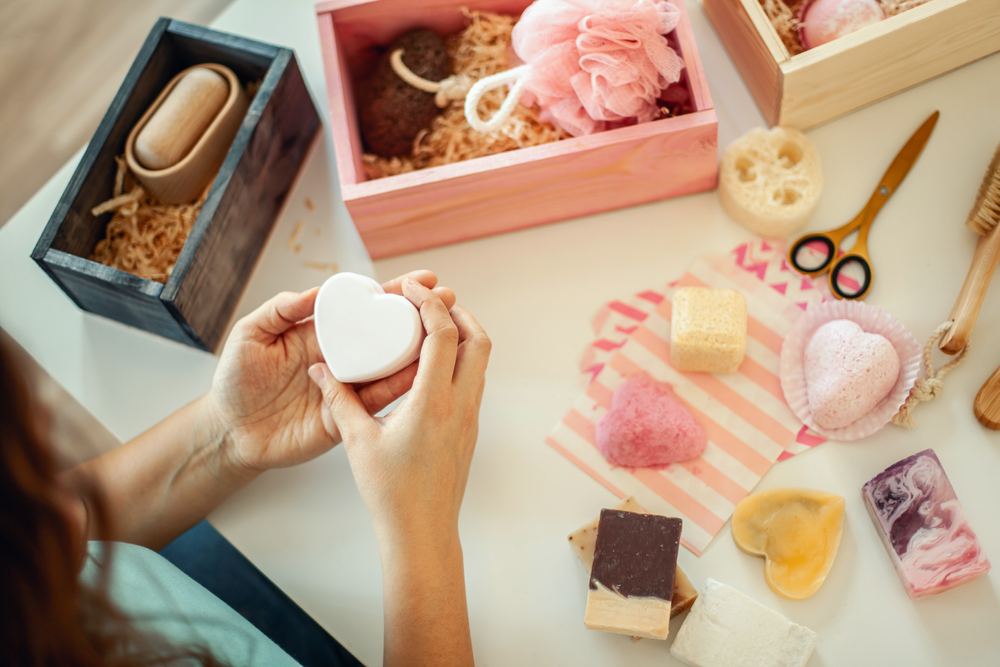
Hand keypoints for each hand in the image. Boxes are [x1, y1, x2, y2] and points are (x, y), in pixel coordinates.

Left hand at [209, 271, 455, 473]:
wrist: (229, 431)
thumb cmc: (235, 382)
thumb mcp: (251, 335)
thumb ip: (281, 310)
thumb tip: (317, 291)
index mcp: (324, 335)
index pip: (365, 309)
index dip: (394, 293)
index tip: (424, 279)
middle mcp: (343, 359)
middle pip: (388, 334)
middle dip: (421, 316)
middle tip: (448, 300)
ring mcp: (348, 388)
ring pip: (392, 367)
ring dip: (421, 349)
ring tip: (447, 331)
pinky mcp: (348, 418)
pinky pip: (378, 402)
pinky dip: (401, 387)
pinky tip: (423, 372)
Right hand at [309, 278, 488, 666]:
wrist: (422, 532)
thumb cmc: (391, 492)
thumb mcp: (357, 441)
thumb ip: (338, 400)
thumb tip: (320, 370)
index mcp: (434, 402)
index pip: (445, 335)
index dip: (431, 304)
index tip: (413, 288)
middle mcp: (461, 405)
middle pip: (479, 340)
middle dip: (458, 313)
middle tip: (430, 302)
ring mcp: (470, 418)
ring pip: (480, 362)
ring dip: (462, 336)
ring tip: (430, 327)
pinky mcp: (469, 430)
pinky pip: (473, 382)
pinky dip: (459, 361)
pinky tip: (431, 366)